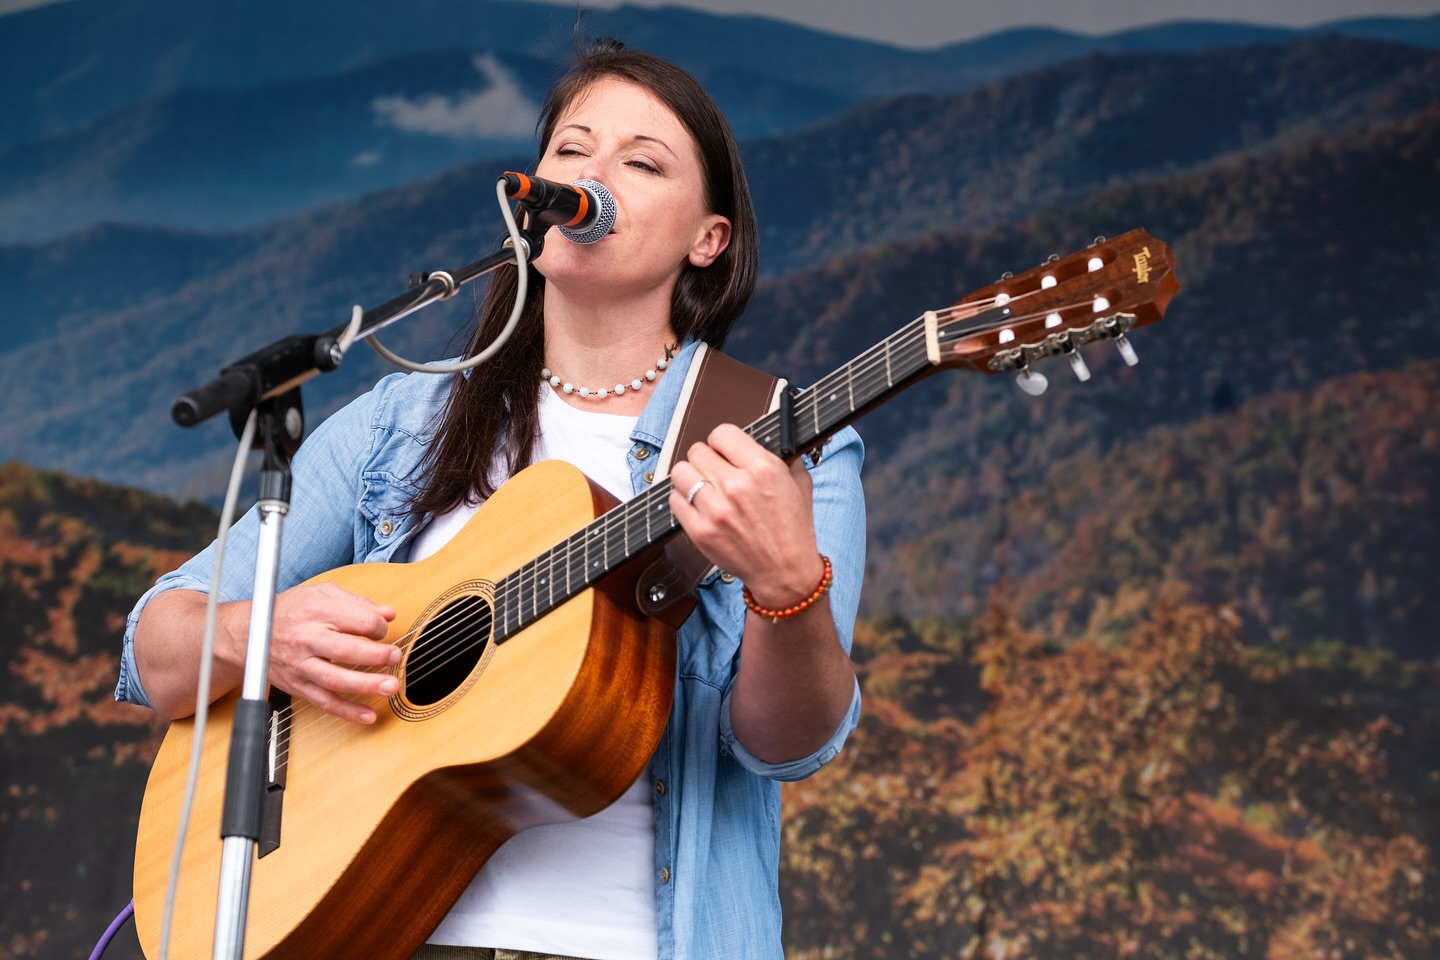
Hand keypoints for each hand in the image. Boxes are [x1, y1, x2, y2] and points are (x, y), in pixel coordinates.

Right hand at [229, 581, 398, 723]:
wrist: (248, 633)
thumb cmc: (290, 610)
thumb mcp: (322, 594)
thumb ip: (357, 602)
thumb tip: (388, 613)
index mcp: (317, 611)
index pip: (357, 620)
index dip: (378, 626)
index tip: (382, 630)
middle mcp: (307, 638)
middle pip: (345, 650)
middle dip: (376, 656)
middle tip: (395, 656)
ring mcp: (301, 665)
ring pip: (335, 679)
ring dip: (366, 685)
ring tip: (390, 686)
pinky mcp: (298, 686)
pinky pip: (324, 702)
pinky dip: (347, 711)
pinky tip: (368, 715)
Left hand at [668, 423, 825, 608]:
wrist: (785, 571)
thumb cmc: (793, 530)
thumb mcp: (799, 483)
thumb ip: (781, 456)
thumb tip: (762, 440)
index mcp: (763, 469)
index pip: (722, 433)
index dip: (722, 442)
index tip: (724, 451)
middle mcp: (737, 486)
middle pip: (697, 451)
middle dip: (705, 459)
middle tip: (714, 472)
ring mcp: (715, 510)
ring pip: (680, 472)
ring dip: (690, 477)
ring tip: (702, 487)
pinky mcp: (700, 531)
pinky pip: (674, 500)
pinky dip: (682, 500)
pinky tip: (697, 506)